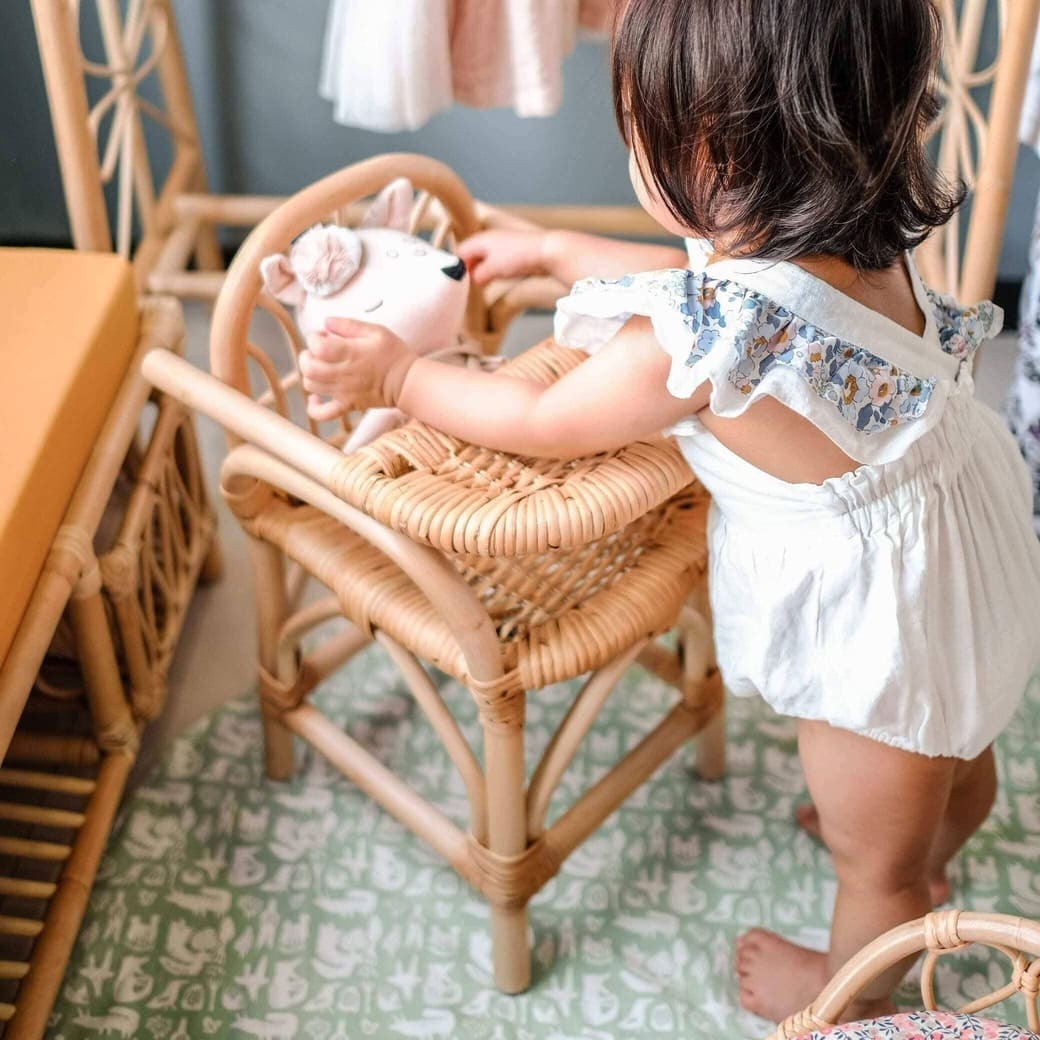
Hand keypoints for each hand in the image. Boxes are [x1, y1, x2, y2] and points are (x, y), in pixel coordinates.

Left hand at [299, 317, 415, 421]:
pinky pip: (324, 414)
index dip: (314, 338)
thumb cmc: (394, 354)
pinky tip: (316, 398)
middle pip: (309, 367)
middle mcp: (343, 374)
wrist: (407, 382)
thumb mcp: (376, 330)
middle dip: (307, 356)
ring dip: (310, 374)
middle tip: (317, 351)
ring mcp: (344, 392)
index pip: (317, 346)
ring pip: (311, 385)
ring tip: (320, 368)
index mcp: (349, 354)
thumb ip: (348, 325)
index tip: (324, 335)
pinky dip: (314, 408)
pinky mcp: (347, 405)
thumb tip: (327, 322)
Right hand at [456, 228, 547, 284]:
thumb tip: (473, 280)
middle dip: (468, 269)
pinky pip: (496, 261)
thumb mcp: (492, 269)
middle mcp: (490, 240)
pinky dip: (492, 270)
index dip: (457, 266)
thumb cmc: (518, 256)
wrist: (546, 252)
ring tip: (479, 284)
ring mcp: (502, 245)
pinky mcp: (513, 253)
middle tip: (466, 285)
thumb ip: (478, 275)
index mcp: (481, 240)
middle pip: (472, 254)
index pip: (461, 251)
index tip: (456, 281)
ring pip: (484, 258)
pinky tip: (495, 278)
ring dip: (481, 271)